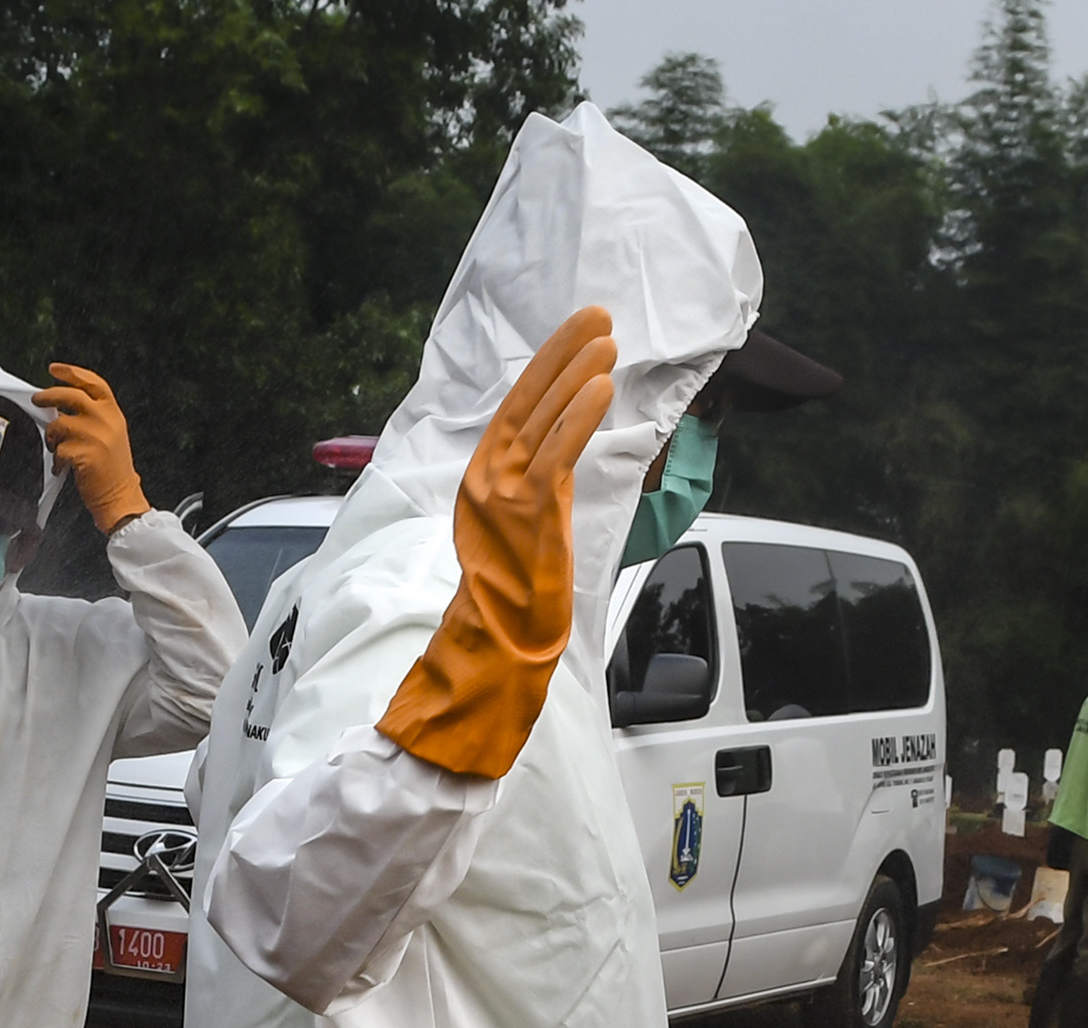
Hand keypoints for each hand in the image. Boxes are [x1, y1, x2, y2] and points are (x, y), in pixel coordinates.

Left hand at [35, 362, 145, 529]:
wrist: (120, 498)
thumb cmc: (113, 470)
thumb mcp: (111, 434)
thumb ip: (93, 417)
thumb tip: (61, 407)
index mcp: (113, 413)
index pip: (92, 383)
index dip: (71, 372)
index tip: (54, 369)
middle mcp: (105, 420)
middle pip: (70, 395)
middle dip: (49, 395)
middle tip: (37, 399)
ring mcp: (95, 436)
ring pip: (59, 425)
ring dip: (52, 437)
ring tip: (57, 448)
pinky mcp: (84, 454)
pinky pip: (58, 450)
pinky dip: (57, 460)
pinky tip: (64, 467)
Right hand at [375, 308, 614, 780]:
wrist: (495, 651)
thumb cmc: (511, 602)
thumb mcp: (517, 532)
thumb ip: (530, 489)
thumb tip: (560, 457)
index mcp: (479, 481)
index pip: (514, 409)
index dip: (545, 368)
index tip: (575, 336)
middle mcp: (483, 481)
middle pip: (524, 400)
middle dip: (561, 353)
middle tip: (597, 316)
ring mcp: (502, 496)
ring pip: (540, 418)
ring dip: (575, 372)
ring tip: (608, 339)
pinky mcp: (527, 514)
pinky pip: (556, 452)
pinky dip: (578, 415)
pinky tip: (602, 386)